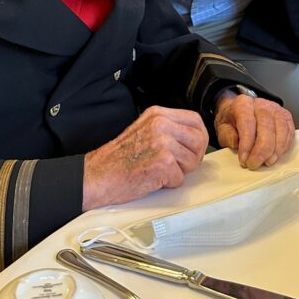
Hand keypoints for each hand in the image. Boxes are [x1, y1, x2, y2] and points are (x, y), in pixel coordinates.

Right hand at [82, 106, 207, 210]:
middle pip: (199, 139)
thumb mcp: (144, 130)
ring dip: (180, 172)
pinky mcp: (163, 163)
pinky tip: (153, 179)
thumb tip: (193, 139)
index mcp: (157, 114)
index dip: (199, 137)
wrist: (98, 175)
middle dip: (193, 157)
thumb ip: (167, 129)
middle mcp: (161, 124)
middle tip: (179, 165)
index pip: (195, 120)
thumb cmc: (119, 158)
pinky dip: (169, 184)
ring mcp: (163, 142)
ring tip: (160, 171)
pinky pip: (180, 178)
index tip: (194, 149)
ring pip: (193, 160)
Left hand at [214, 95, 294, 168]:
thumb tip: (236, 143)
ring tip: (266, 162)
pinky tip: (275, 155)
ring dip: (275, 150)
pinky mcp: (286, 117)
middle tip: (254, 164)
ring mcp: (276, 109)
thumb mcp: (223, 128)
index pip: (247, 122)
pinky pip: (289, 133)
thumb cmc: (233, 120)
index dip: (247, 144)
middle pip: (266, 127)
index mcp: (243, 104)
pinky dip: (284, 147)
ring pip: (281, 130)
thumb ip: (227, 136)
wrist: (241, 112)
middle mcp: (261, 104)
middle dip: (261, 150)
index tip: (244, 159)